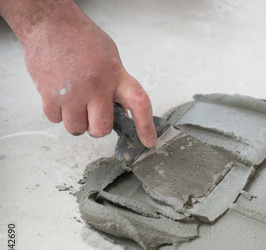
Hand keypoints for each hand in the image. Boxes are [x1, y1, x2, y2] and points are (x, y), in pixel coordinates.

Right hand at [19, 2, 156, 146]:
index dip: (146, 126)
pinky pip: (56, 120)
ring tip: (74, 103)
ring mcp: (72, 93)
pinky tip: (60, 96)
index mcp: (117, 76)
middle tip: (93, 116)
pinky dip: (58, 113)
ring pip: (77, 129)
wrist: (50, 24)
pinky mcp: (50, 95)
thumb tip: (125, 112)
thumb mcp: (111, 60)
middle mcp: (97, 87)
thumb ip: (118, 86)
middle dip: (98, 128)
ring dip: (76, 121)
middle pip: (102, 128)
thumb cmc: (82, 40)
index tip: (149, 142)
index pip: (140, 104)